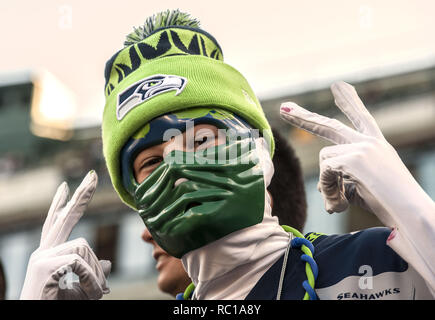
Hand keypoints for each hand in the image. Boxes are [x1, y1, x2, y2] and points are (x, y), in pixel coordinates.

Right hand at [20, 171, 110, 299]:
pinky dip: (92, 279)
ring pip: (84, 247)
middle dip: (81, 196)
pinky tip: (91, 293)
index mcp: (49, 254)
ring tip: (98, 293)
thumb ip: (93, 273)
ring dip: (97, 272)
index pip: (55, 223)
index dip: (62, 204)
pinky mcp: (44, 266)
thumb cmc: (57, 308)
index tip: (66, 186)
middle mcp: (43, 252)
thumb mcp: (82, 290)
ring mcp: (42, 258)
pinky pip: (81, 262)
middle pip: (63, 218)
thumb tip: (109, 262)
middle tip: (93, 175)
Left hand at [279, 81, 425, 224]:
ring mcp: (362, 146)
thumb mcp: (363, 189)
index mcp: (376, 145)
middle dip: (303, 118)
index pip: (361, 118)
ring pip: (324, 160)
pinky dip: (328, 190)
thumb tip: (320, 190)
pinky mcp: (354, 157)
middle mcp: (369, 141)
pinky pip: (325, 172)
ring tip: (339, 203)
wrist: (412, 214)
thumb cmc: (391, 206)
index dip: (349, 102)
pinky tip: (340, 204)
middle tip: (284, 108)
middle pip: (328, 125)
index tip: (339, 86)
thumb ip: (341, 182)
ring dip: (327, 184)